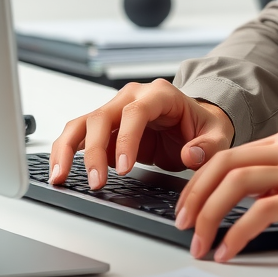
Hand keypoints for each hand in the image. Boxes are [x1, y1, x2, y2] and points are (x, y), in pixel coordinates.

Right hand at [48, 79, 234, 188]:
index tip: (123, 168)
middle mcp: (133, 96)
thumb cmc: (202, 125)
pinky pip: (78, 134)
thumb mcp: (217, 134)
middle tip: (98, 182)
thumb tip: (191, 155)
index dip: (126, 138)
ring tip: (62, 177)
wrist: (194, 123)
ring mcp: (115, 109)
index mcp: (160, 94)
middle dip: (96, 151)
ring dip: (69, 150)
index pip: (136, 111)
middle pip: (103, 116)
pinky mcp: (105, 126)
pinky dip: (65, 151)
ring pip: (82, 123)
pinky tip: (60, 172)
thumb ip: (209, 145)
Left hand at [174, 128, 277, 261]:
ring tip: (200, 241)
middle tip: (182, 225)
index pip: (228, 154)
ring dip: (209, 215)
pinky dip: (238, 233)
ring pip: (238, 182)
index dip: (198, 182)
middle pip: (225, 163)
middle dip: (195, 196)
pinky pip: (263, 210)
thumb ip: (277, 178)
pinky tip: (229, 249)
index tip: (185, 208)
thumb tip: (235, 196)